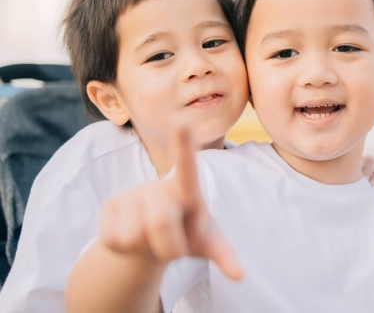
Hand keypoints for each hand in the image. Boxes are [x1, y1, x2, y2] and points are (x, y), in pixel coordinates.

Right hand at [98, 127, 242, 280]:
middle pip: (160, 221)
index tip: (182, 122)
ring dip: (145, 248)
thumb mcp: (207, 243)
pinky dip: (125, 249)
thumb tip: (240, 275)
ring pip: (133, 234)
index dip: (183, 146)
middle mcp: (160, 187)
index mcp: (187, 190)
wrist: (153, 239)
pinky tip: (131, 237)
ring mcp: (133, 194)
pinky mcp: (110, 207)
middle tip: (171, 244)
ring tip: (151, 238)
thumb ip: (224, 255)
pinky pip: (113, 239)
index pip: (187, 168)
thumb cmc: (188, 233)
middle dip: (169, 246)